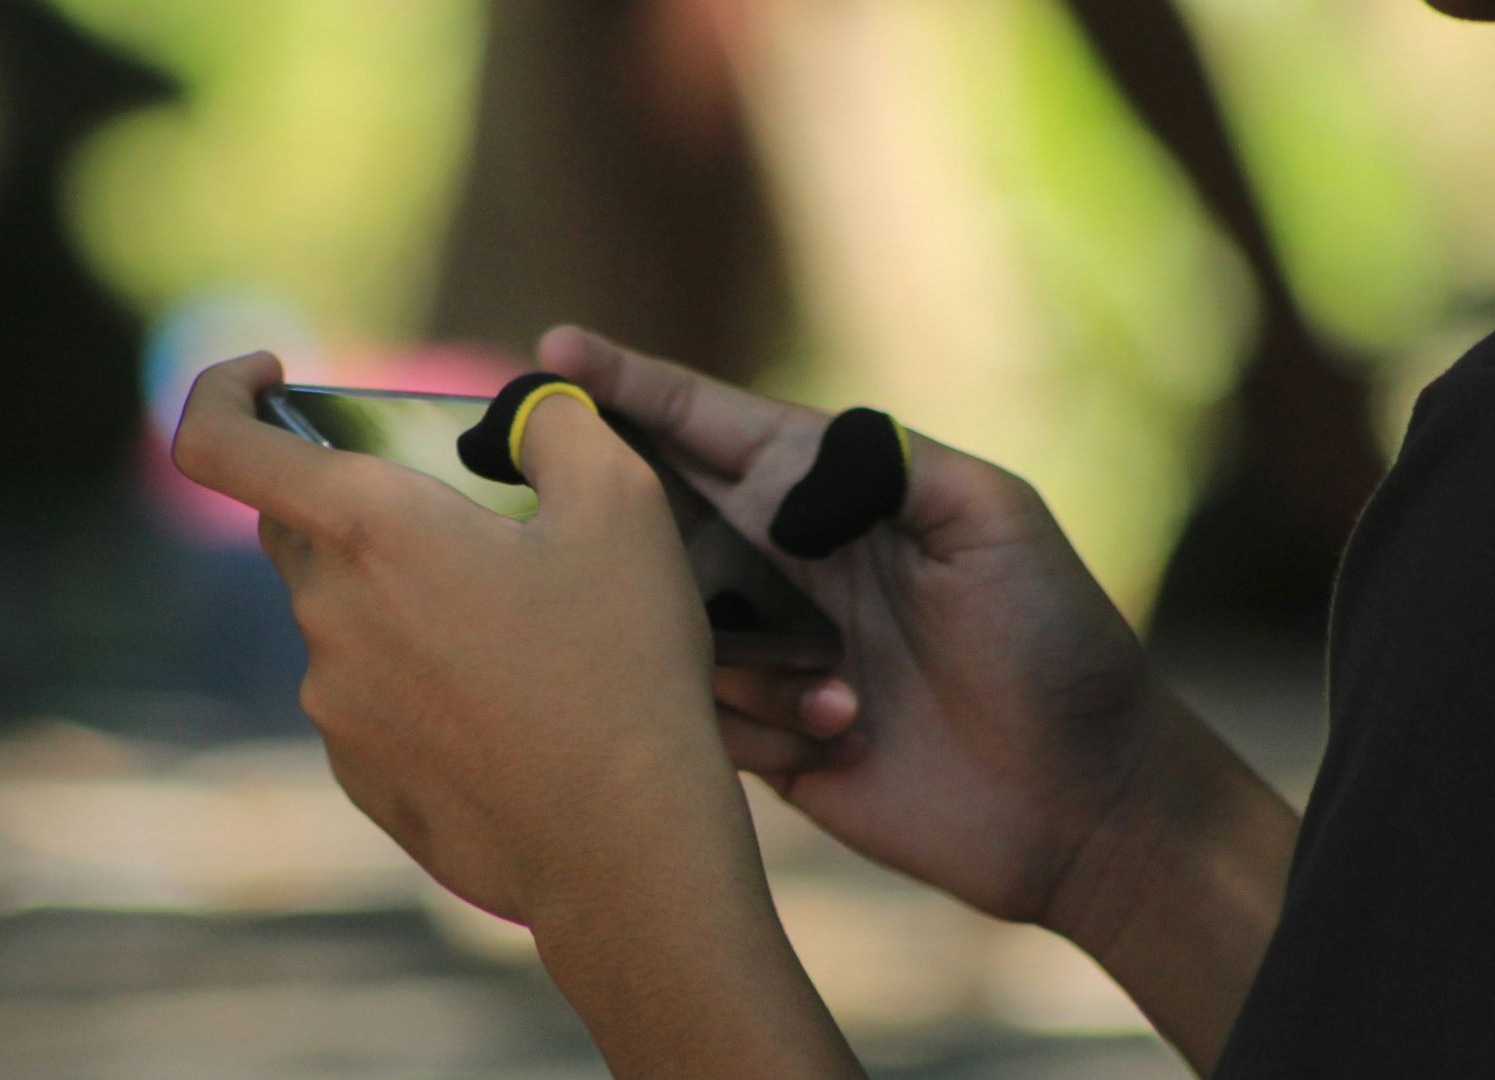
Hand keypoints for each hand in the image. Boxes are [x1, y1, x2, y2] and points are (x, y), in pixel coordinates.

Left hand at [170, 351, 751, 925]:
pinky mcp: (357, 774)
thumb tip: (526, 412)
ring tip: (515, 635)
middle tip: (467, 527)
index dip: (220, 391)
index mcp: (369, 530)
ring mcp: (333, 705)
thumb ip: (556, 424)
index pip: (214, 443)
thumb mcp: (622, 506)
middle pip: (300, 527)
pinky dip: (415, 679)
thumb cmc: (622, 665)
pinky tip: (503, 706)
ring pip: (342, 616)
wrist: (624, 843)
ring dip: (402, 601)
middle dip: (363, 507)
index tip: (272, 377)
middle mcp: (326, 615)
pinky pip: (367, 695)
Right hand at [540, 327, 1268, 930]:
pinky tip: (844, 735)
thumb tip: (777, 468)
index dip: (635, 388)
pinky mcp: (762, 737)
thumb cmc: (1057, 645)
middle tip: (557, 493)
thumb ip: (888, 464)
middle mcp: (783, 564)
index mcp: (831, 498)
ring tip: (842, 684)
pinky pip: (698, 714)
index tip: (557, 352)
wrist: (1083, 804)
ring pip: (663, 620)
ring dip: (728, 649)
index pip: (714, 428)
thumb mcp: (995, 521)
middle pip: (658, 511)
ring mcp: (768, 651)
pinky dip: (755, 720)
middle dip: (610, 497)